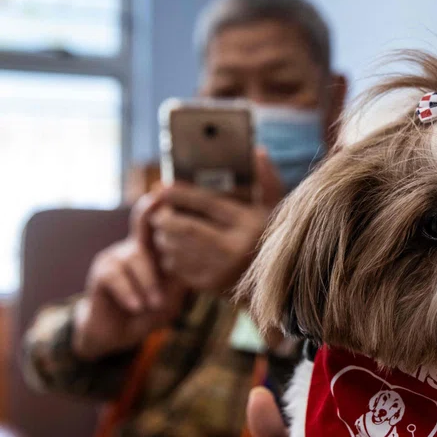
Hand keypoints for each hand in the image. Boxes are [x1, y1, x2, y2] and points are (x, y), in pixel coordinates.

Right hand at [72, 197, 183, 360]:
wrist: (120, 333)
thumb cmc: (151, 310)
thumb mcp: (173, 294)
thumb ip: (181, 277)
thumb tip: (199, 261)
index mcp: (159, 249)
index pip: (167, 227)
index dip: (171, 212)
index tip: (177, 193)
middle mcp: (137, 246)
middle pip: (144, 223)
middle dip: (149, 210)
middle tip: (156, 200)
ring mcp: (117, 256)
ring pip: (136, 257)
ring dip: (149, 282)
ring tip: (156, 304)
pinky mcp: (101, 272)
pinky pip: (116, 275)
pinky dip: (128, 292)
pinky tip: (137, 306)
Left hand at [151, 150, 282, 292]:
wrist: (278, 282)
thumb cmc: (271, 236)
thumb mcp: (275, 207)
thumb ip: (266, 179)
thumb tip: (257, 151)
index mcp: (250, 224)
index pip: (207, 204)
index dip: (181, 193)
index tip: (163, 187)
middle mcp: (235, 249)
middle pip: (185, 229)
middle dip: (165, 217)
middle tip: (158, 210)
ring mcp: (221, 271)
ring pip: (177, 249)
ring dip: (164, 236)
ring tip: (164, 227)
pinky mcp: (210, 286)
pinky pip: (179, 268)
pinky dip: (170, 257)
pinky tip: (175, 249)